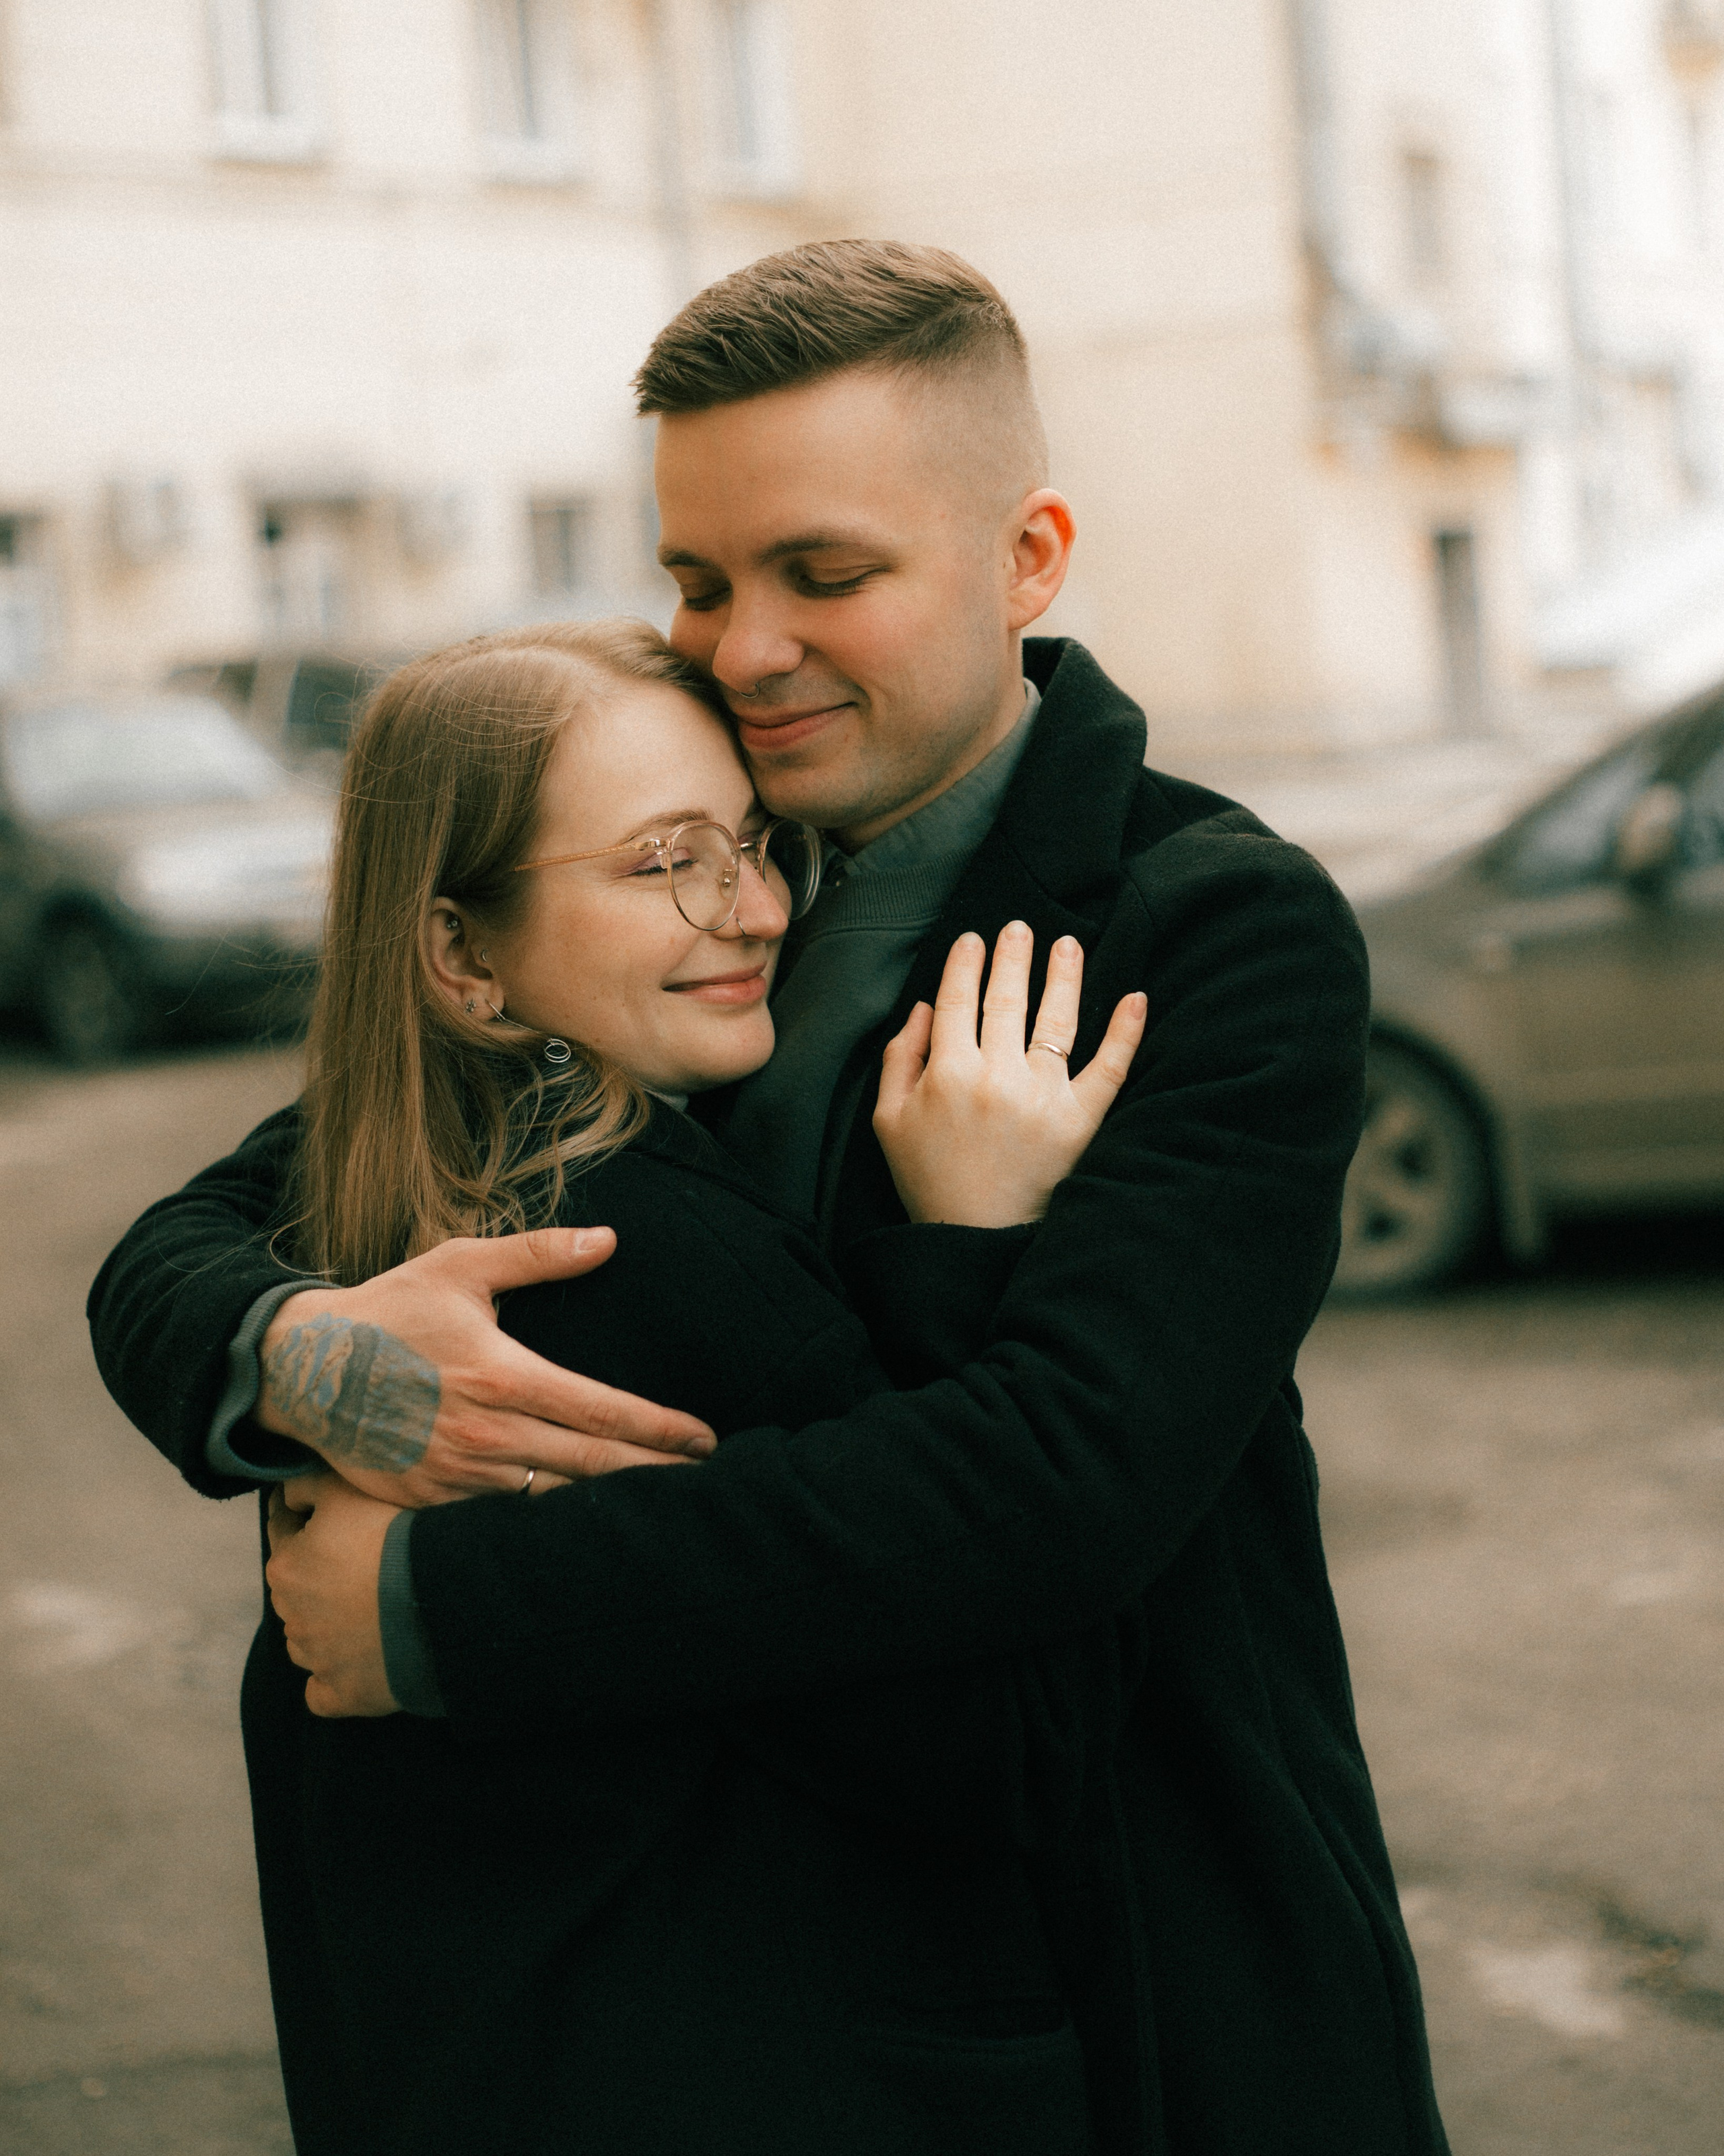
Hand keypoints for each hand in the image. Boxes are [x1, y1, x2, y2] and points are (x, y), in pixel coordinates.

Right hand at [256, 1227, 715, 1507]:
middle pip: (593, 1466)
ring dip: (611, 1508)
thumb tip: (607, 1239)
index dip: (661, 1429)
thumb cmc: (389, 1311)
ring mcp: (458, 1477)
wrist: (301, 1369)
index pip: (602, 1411)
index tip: (706, 1440)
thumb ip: (537, 1255)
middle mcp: (487, 1434)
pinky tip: (585, 1531)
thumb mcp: (460, 1268)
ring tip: (664, 1511)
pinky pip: (502, 1522)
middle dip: (658, 1477)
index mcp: (503, 1376)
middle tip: (709, 1484)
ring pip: (554, 1503)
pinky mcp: (430, 1504)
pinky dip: (548, 1528)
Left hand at [265, 1474, 399, 1717]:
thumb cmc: (392, 1537)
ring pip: (309, 1638)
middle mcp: (290, 1616)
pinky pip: (324, 1691)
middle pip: (298, 1588)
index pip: (284, 1532)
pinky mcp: (341, 1694)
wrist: (438, 1597)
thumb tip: (285, 1495)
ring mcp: (315, 1660)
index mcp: (285, 1567)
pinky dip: (336, 1678)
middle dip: (319, 1574)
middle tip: (365, 1561)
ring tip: (373, 1610)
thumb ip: (305, 1484)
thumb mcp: (345, 1490)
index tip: (335, 1514)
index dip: (309, 1518)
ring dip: (328, 1626)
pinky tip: (359, 1661)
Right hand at [874, 923, 1146, 1227]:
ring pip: (1057, 1020)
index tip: (974, 940)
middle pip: (1006, 1000)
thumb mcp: (889, 1122)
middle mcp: (996, 1076)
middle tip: (1020, 927)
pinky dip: (1126, 1032)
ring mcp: (1042, 1096)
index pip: (958, 1001)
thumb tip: (923, 1008)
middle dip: (1012, 957)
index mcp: (946, 1073)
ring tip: (1067, 945)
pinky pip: (1110, 1067)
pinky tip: (1137, 998)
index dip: (965, 965)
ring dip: (1064, 976)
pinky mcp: (1080, 1120)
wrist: (975, 1238)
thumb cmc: (930, 1181)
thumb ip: (900, 1059)